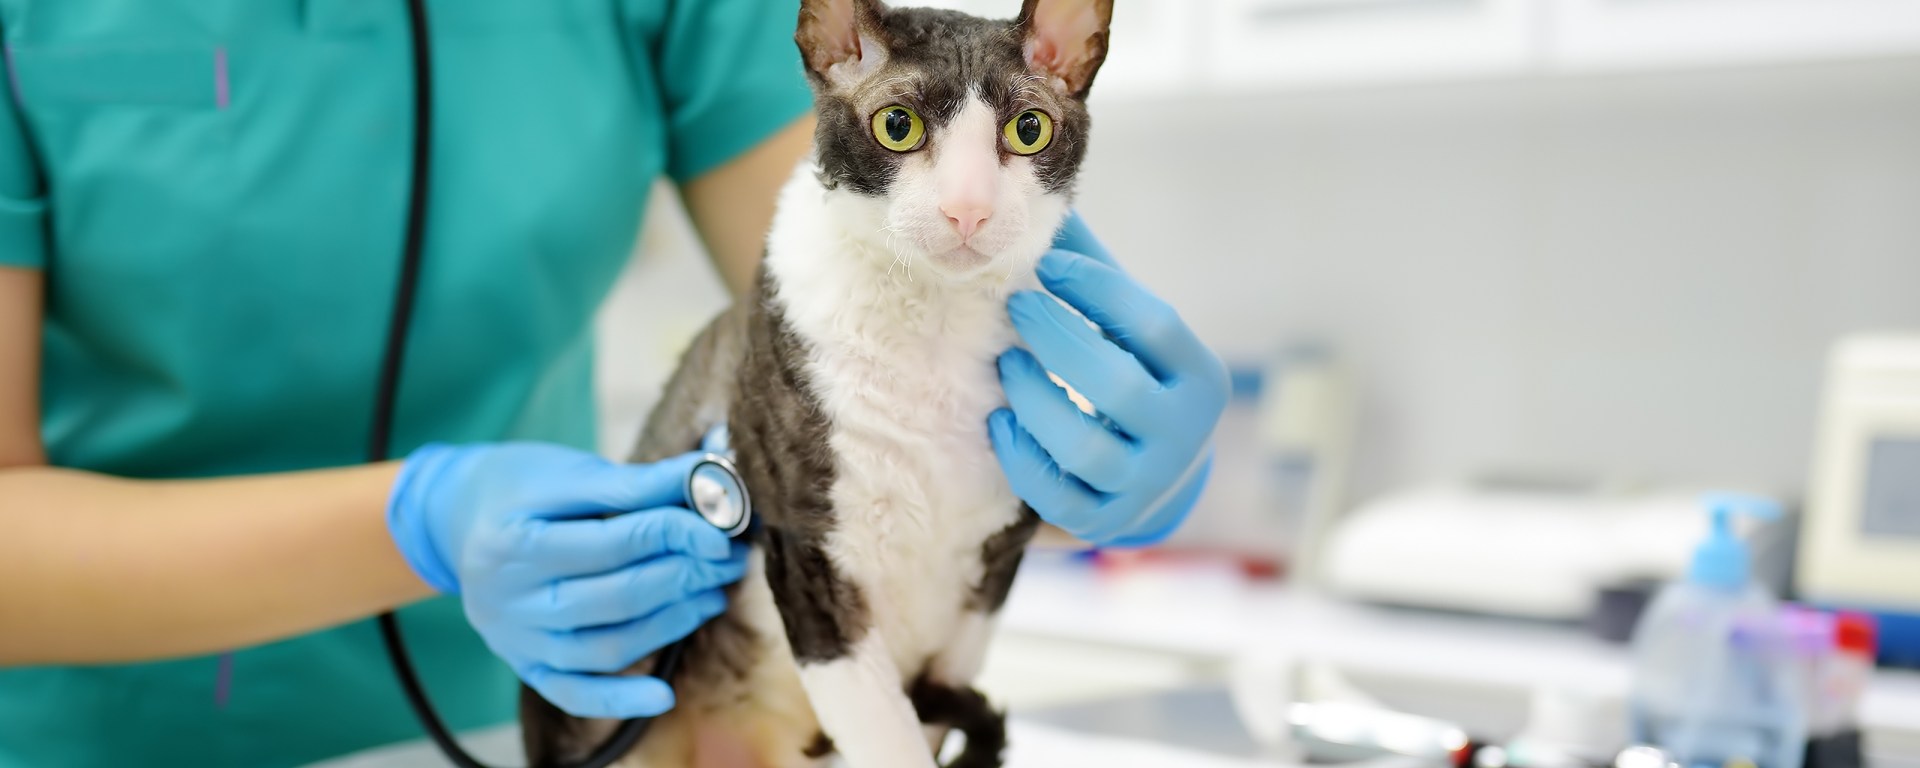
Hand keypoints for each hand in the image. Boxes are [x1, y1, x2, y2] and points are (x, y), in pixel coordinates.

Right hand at [386, 443, 746, 718]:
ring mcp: (515, 639)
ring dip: (671, 623)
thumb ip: (639, 483)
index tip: (720, 530)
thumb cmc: (522, 487)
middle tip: (727, 559)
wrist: (457, 519)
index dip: (675, 535)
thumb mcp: (570, 472)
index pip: (614, 542)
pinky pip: (575, 693)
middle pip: (615, 597)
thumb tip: (712, 477)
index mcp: (514, 541)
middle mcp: (507, 598)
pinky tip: (664, 694)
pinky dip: (620, 699)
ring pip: (607, 646)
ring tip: (711, 594)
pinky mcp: (524, 664)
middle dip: (683, 577)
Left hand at [990, 212, 1229, 546]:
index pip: (1156, 325)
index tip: (1051, 262)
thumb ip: (1093, 273)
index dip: (1100, 289)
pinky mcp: (1104, 521)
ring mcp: (1145, 484)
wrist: (1153, 476)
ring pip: (1084, 447)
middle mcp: (1184, 435)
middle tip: (1016, 306)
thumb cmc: (1132, 376)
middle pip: (1118, 388)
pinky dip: (1021, 457)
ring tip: (1005, 365)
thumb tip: (1042, 195)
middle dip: (1058, 340)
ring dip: (1034, 400)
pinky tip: (1000, 422)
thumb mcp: (1129, 330)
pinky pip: (1055, 495)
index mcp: (1201, 377)